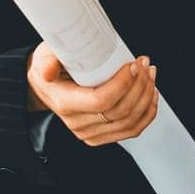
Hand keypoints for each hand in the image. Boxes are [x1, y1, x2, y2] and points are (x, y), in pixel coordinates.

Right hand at [27, 43, 157, 146]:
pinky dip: (147, 112)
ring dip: (146, 97)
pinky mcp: (102, 135)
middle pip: (121, 111)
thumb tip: (47, 68)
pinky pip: (132, 130)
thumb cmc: (49, 68)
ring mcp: (91, 133)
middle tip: (144, 64)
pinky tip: (151, 94)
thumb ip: (46, 60)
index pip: (101, 100)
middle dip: (139, 85)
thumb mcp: (43, 58)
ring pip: (130, 121)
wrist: (46, 87)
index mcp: (65, 104)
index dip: (123, 84)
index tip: (132, 65)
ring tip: (149, 74)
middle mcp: (78, 123)